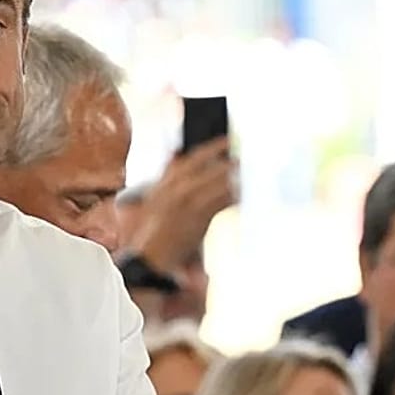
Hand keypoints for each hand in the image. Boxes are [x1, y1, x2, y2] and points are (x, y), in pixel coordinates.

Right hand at [133, 137, 236, 271]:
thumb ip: (167, 173)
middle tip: (240, 158)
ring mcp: (190, 201)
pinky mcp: (200, 216)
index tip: (226, 140)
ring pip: (220, 182)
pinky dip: (233, 197)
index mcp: (167, 182)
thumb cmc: (156, 227)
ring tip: (242, 177)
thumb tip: (176, 152)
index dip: (212, 147)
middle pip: (210, 167)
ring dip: (233, 179)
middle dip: (227, 161)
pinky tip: (239, 196)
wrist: (151, 254)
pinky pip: (223, 200)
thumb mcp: (157, 196)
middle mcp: (178, 188)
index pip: (193, 157)